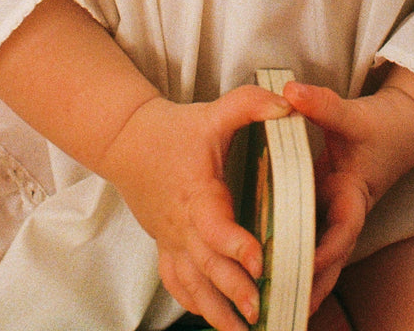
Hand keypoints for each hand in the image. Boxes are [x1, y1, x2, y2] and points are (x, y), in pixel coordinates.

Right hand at [100, 84, 289, 330]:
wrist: (126, 139)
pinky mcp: (165, 245)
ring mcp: (171, 239)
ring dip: (216, 310)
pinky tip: (213, 318)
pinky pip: (176, 283)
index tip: (259, 261)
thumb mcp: (213, 111)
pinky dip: (194, 303)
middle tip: (260, 310)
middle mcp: (182, 224)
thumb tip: (288, 105)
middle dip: (234, 290)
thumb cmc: (173, 129)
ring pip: (191, 284)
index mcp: (197, 194)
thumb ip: (250, 105)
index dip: (235, 245)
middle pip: (206, 265)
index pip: (214, 226)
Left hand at [284, 74, 413, 313]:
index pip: (342, 231)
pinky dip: (298, 256)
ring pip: (321, 256)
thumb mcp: (354, 113)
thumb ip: (322, 104)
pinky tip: (274, 271)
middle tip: (285, 311)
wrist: (405, 126)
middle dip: (311, 286)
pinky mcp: (328, 209)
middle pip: (330, 259)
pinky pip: (312, 237)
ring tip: (276, 307)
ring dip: (303, 279)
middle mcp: (345, 212)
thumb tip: (290, 92)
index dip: (326, 250)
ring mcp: (337, 214)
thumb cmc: (383, 125)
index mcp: (355, 194)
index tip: (306, 266)